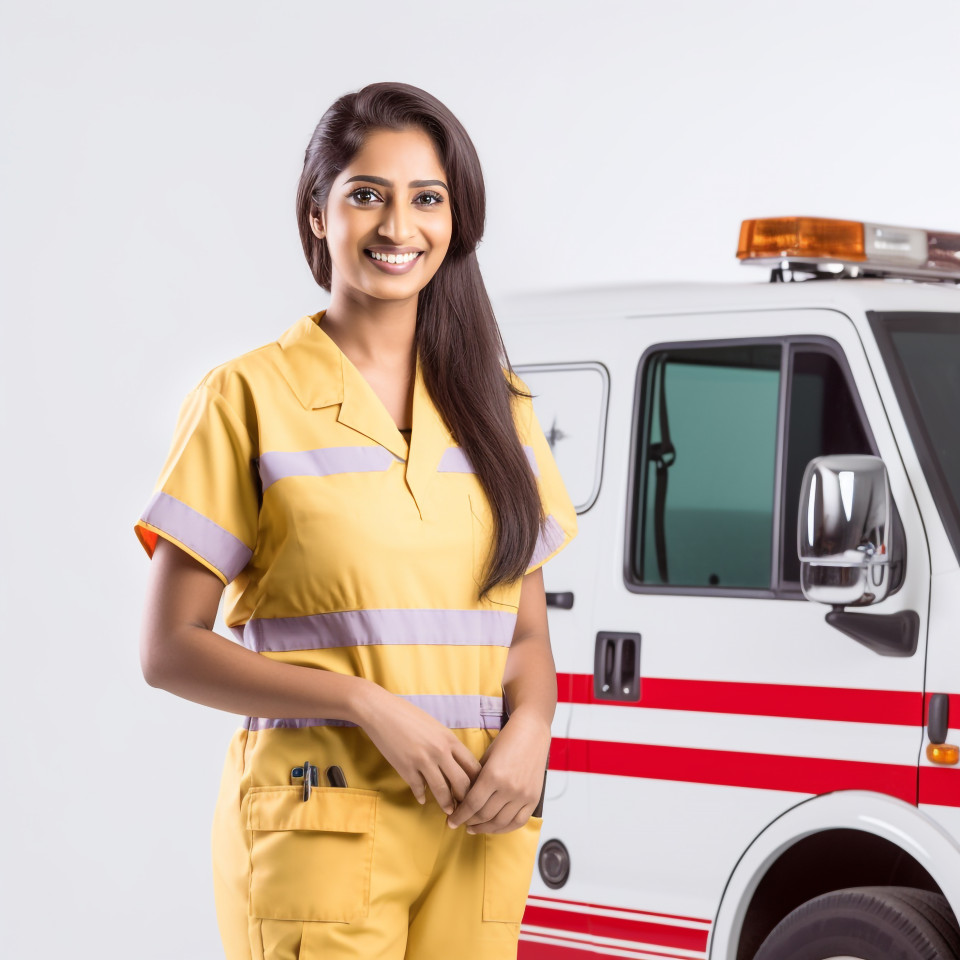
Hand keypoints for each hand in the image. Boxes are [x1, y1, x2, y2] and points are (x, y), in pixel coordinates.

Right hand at [358, 684, 481, 813]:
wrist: (382, 711)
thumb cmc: (410, 716)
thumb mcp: (436, 727)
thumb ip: (448, 746)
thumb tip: (456, 767)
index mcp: (450, 739)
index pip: (473, 766)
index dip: (478, 782)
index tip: (477, 791)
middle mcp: (439, 751)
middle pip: (462, 782)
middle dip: (466, 798)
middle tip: (466, 807)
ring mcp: (422, 761)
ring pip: (442, 790)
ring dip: (447, 804)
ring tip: (449, 811)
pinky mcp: (406, 768)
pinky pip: (419, 789)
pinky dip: (422, 796)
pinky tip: (423, 799)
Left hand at [445, 711, 550, 833]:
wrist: (531, 732)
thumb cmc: (506, 741)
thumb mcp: (486, 758)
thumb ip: (476, 780)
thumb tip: (464, 801)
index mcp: (493, 775)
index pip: (472, 804)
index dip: (459, 816)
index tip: (451, 822)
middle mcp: (509, 788)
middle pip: (484, 815)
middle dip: (469, 822)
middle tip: (461, 823)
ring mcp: (522, 795)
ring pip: (500, 822)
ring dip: (484, 828)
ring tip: (474, 828)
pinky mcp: (533, 798)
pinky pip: (518, 822)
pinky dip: (505, 828)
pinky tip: (494, 827)